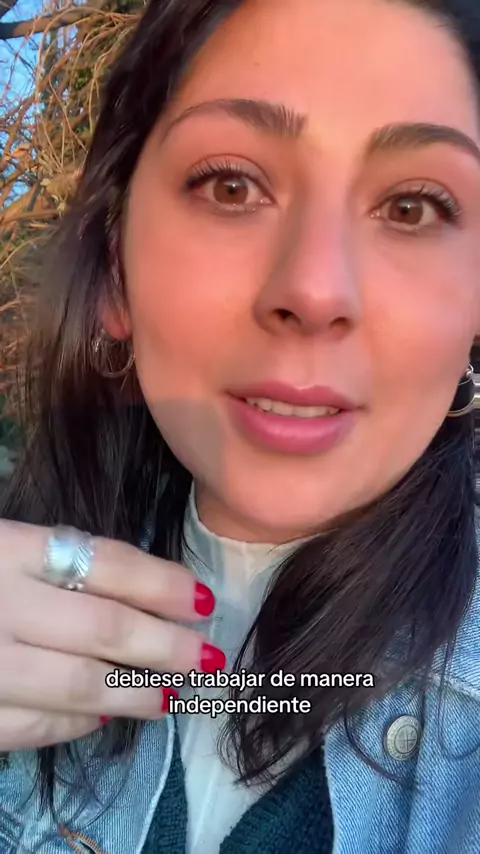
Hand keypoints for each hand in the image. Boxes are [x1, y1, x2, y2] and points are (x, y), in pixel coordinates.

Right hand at [0, 519, 220, 748]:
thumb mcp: (5, 544)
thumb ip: (61, 558)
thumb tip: (146, 592)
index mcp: (12, 551)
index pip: (108, 564)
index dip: (164, 585)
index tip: (204, 602)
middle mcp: (3, 607)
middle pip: (105, 628)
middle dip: (166, 647)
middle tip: (207, 659)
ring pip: (79, 685)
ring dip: (136, 694)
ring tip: (173, 695)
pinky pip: (36, 726)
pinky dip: (78, 723)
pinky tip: (106, 714)